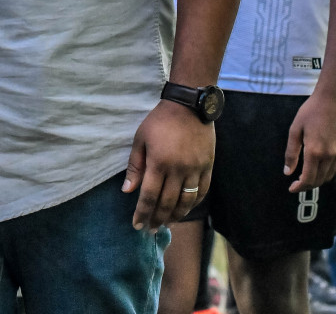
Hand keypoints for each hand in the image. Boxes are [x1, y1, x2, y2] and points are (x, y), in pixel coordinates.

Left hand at [123, 101, 211, 229]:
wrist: (189, 106)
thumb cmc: (159, 121)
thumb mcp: (140, 139)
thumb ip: (135, 166)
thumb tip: (127, 191)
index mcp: (159, 162)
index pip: (149, 196)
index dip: (143, 213)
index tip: (137, 225)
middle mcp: (178, 169)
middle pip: (168, 202)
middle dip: (158, 218)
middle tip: (151, 229)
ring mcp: (196, 169)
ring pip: (187, 201)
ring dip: (176, 215)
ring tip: (167, 223)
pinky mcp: (208, 166)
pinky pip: (203, 191)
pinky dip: (194, 203)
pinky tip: (186, 209)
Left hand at [285, 89, 335, 192]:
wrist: (334, 100)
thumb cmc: (311, 111)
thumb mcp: (295, 130)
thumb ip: (291, 152)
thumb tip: (287, 172)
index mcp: (315, 151)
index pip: (308, 178)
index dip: (299, 186)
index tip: (291, 188)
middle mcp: (330, 155)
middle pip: (319, 180)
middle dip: (308, 185)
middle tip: (297, 184)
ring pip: (329, 176)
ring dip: (318, 180)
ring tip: (307, 178)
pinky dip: (328, 173)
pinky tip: (320, 169)